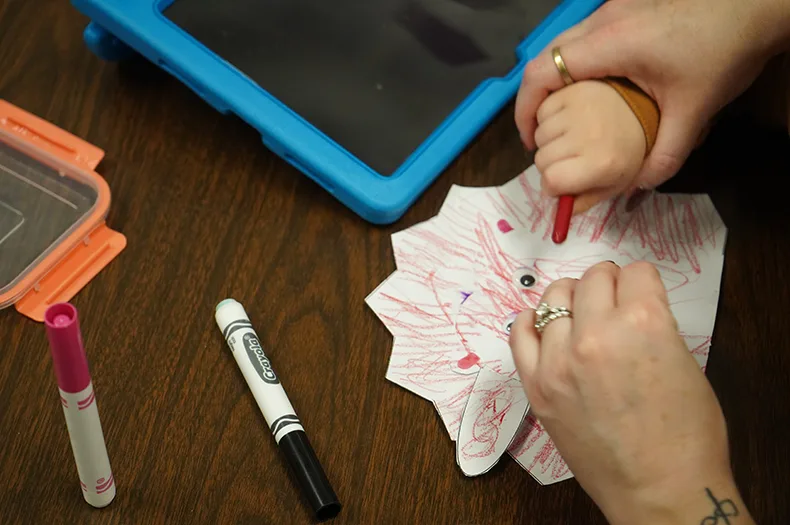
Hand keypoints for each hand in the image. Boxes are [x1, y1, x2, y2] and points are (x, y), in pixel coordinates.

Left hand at [509, 261, 752, 524]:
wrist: (660, 491)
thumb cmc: (686, 438)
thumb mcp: (685, 363)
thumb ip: (654, 324)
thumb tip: (629, 305)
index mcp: (644, 323)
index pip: (635, 272)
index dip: (640, 280)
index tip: (638, 288)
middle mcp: (597, 334)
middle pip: (593, 278)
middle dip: (607, 283)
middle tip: (612, 298)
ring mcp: (560, 361)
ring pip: (554, 298)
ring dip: (571, 299)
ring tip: (581, 313)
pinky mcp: (537, 386)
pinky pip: (520, 333)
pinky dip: (532, 322)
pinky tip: (545, 326)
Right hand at [515, 0, 789, 193]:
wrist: (756, 2)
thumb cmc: (725, 48)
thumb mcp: (695, 109)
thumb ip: (666, 153)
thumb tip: (639, 186)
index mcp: (610, 43)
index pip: (542, 72)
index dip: (525, 109)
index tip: (531, 140)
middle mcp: (601, 21)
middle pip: (543, 58)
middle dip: (533, 98)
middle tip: (540, 133)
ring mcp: (611, 10)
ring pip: (560, 46)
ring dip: (553, 82)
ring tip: (561, 116)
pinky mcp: (623, 8)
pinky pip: (581, 40)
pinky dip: (574, 68)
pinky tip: (590, 91)